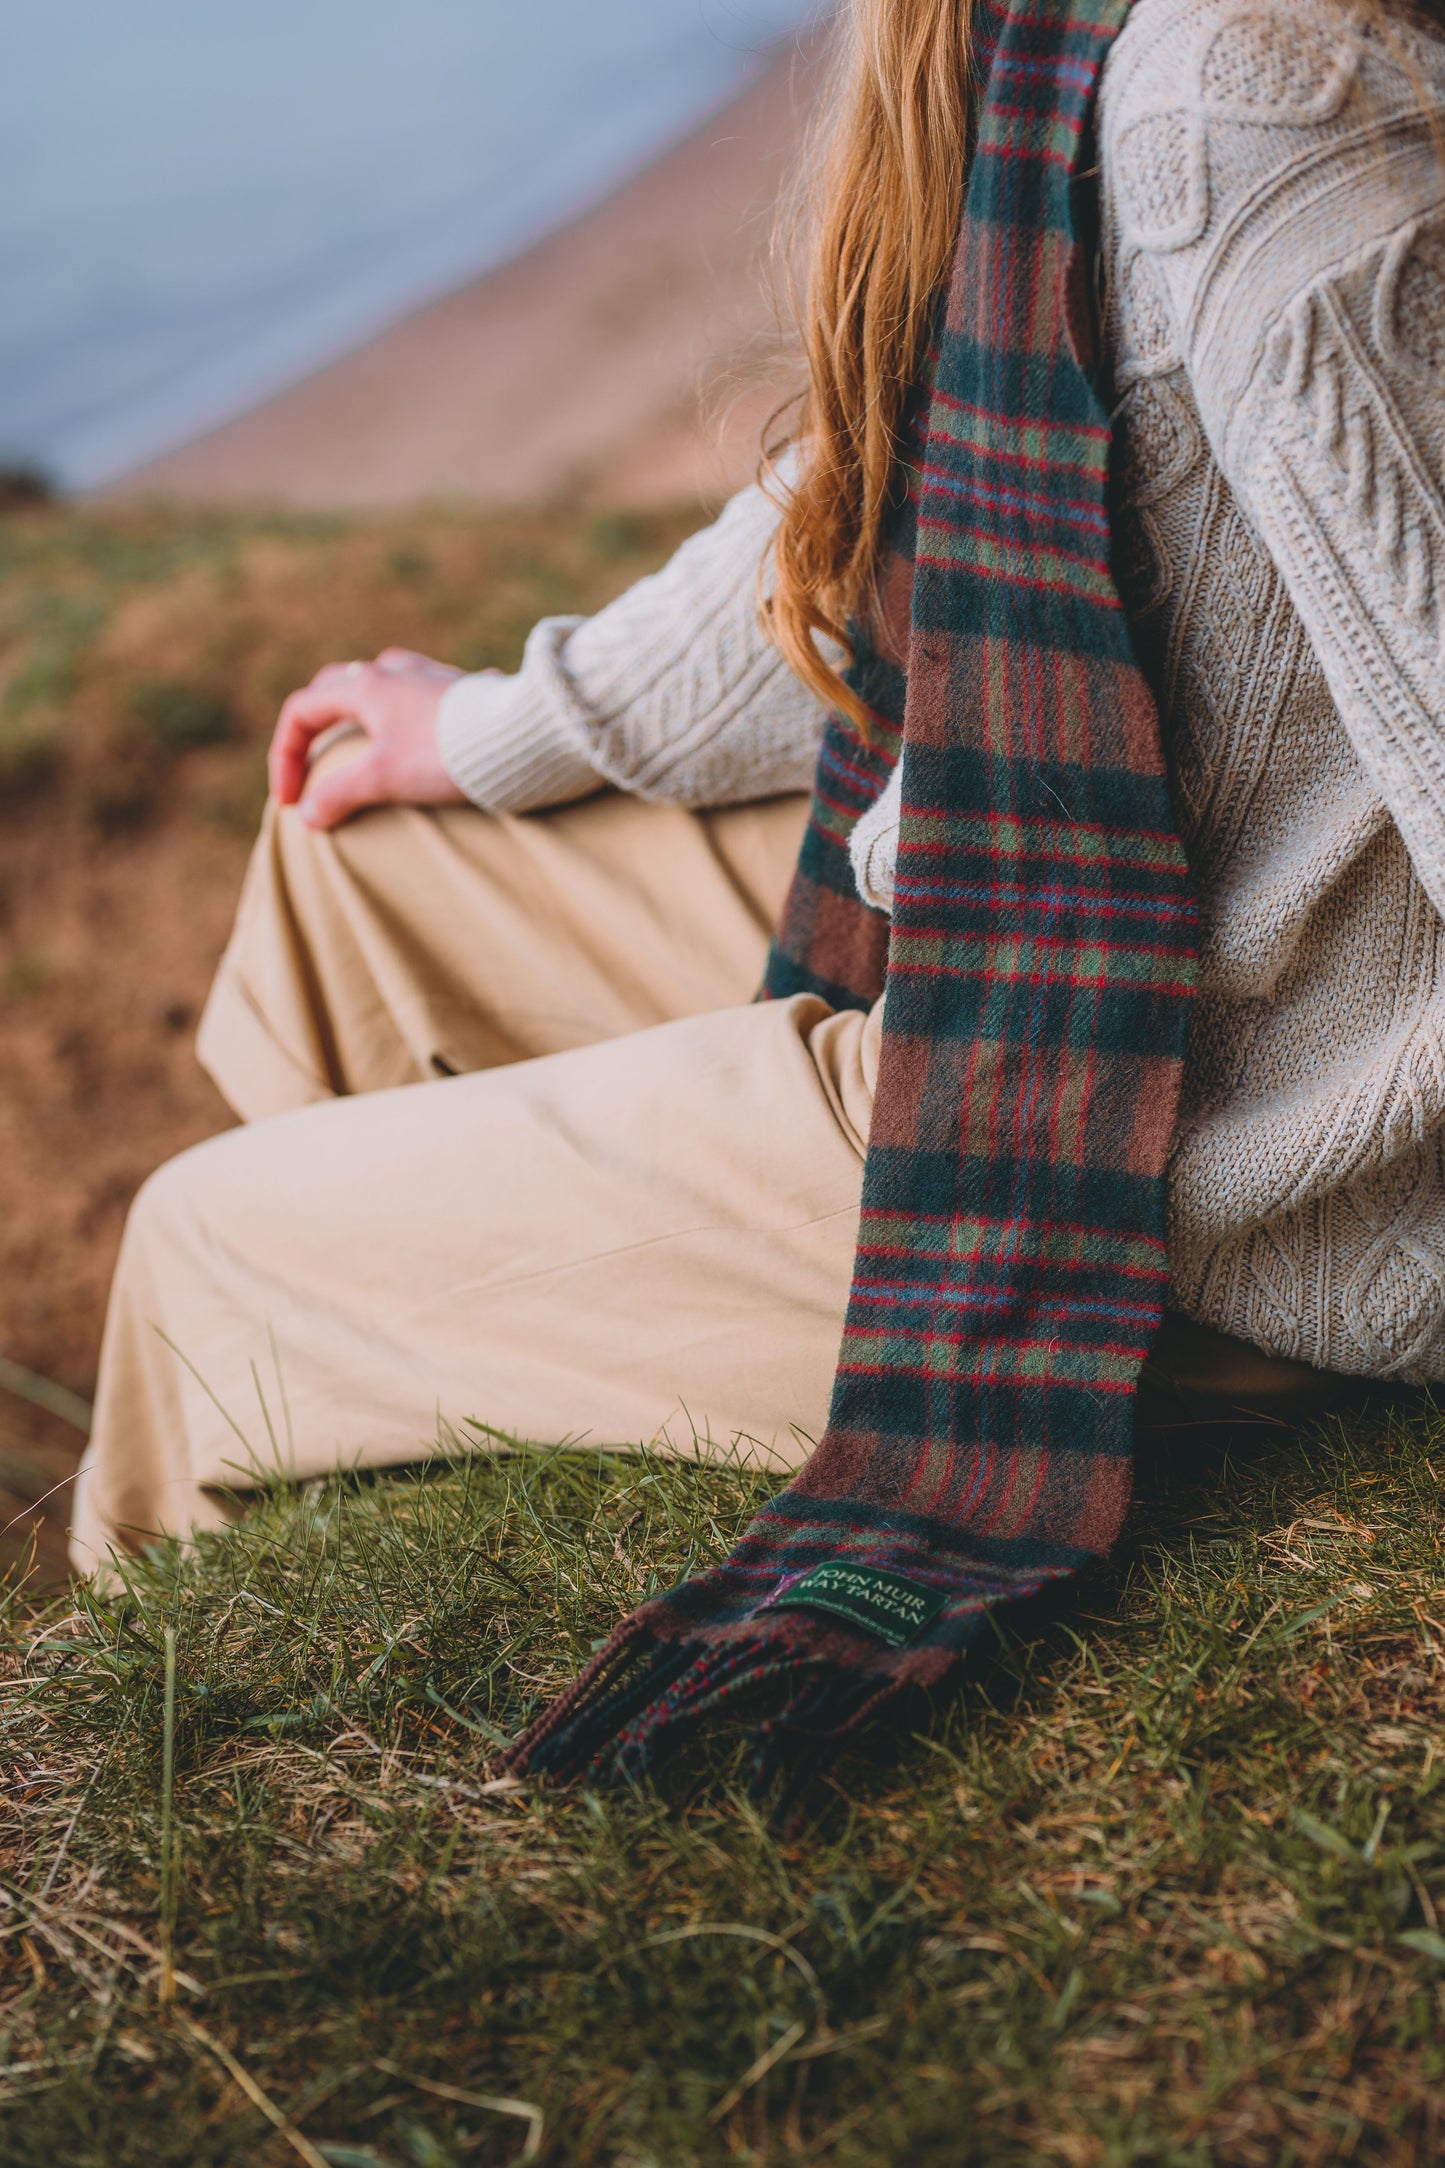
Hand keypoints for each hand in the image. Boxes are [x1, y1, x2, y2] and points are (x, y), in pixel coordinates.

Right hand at [269, 648, 473, 828]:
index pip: (302, 710)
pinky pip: (428, 694)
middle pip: (337, 686)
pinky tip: (430, 729)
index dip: (285, 755)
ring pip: (384, 683)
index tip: (293, 800)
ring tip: (367, 741)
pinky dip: (412, 713)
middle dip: (317, 723)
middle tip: (314, 758)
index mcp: (367, 686)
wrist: (524, 738)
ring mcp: (434, 678)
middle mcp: (396, 671)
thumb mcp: (384, 778)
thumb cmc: (449, 755)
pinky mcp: (467, 691)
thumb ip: (339, 795)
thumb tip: (308, 815)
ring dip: (365, 710)